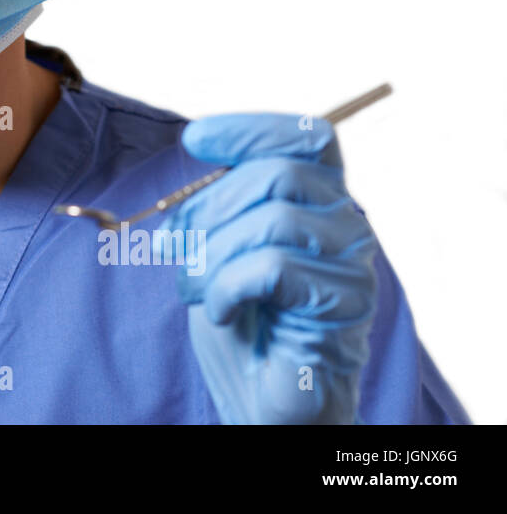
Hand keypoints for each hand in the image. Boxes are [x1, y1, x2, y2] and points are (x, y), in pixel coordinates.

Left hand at [166, 113, 378, 423]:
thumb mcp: (218, 246)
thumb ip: (220, 201)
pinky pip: (273, 270)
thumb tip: (195, 147)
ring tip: (194, 288)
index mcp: (319, 201)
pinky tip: (222, 312)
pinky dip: (229, 287)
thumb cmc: (242, 320)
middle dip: (209, 206)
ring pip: (273, 221)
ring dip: (212, 256)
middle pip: (278, 174)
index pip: (305, 138)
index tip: (194, 140)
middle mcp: (347, 225)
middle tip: (175, 245)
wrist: (257, 399)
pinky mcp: (345, 308)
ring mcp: (352, 266)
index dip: (250, 130)